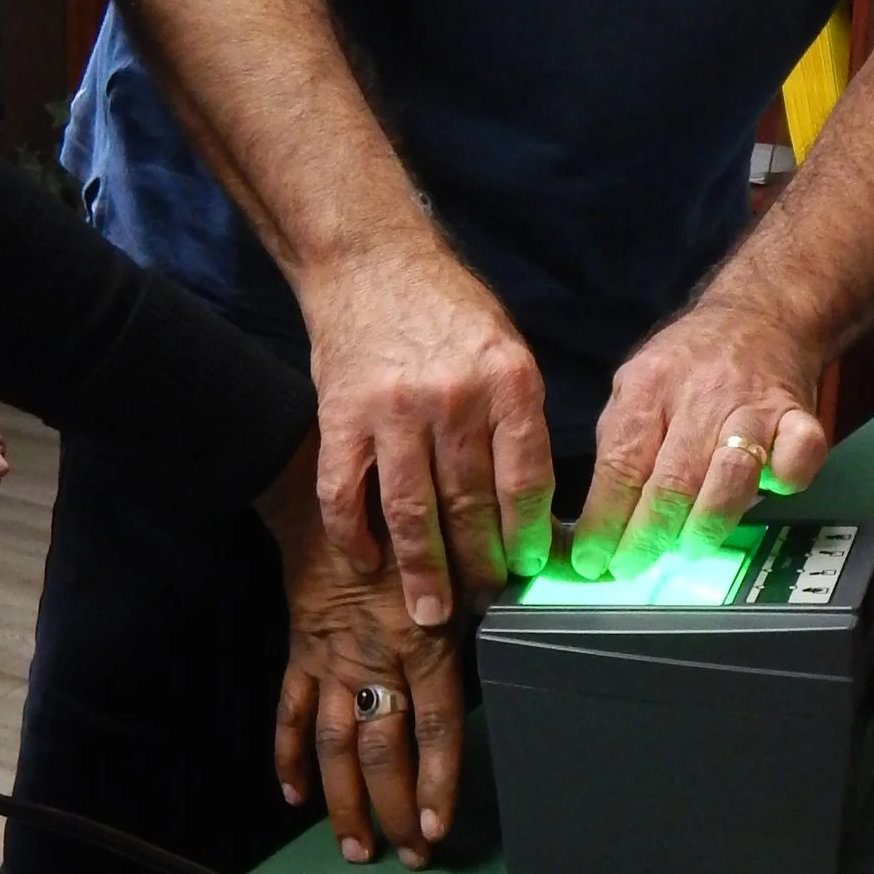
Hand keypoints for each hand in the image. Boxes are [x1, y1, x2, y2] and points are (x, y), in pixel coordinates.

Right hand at [260, 441, 465, 864]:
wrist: (322, 489)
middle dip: (392, 809)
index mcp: (424, 643)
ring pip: (335, 746)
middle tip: (403, 858)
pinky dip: (288, 754)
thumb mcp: (463, 549)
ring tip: (356, 848)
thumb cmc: (406, 513)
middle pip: (382, 751)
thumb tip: (559, 591)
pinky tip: (292, 796)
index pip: (436, 728)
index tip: (435, 829)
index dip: (436, 782)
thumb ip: (498, 588)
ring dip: (344, 801)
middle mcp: (376, 662)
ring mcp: (332, 661)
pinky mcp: (300, 651)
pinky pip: (291, 711)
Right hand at [299, 242, 555, 627]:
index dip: (527, 537)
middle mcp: (455, 399)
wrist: (373, 260)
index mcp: (509, 383)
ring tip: (430, 612)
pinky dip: (354, 536)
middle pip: (470, 506)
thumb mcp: (508, 352)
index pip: (525, 482)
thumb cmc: (449, 311)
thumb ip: (517, 422)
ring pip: (411, 512)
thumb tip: (533, 508)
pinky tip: (366, 562)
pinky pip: (345, 493)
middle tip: (481, 601)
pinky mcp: (341, 415)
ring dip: (422, 571)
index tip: (527, 570)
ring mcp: (394, 410)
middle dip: (478, 565)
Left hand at [566, 287, 828, 579]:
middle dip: (648, 536)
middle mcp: (700, 396)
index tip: (594, 559)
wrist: (759, 316)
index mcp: (649, 388)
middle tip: (632, 566)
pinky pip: (797, 457)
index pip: (621, 465)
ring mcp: (753, 406)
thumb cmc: (689, 365)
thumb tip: (597, 518)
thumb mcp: (635, 385)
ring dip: (706, 524)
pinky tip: (769, 492)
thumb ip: (620, 443)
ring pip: (730, 476)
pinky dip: (784, 481)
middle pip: (672, 480)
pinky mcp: (798, 415)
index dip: (606, 521)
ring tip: (687, 547)